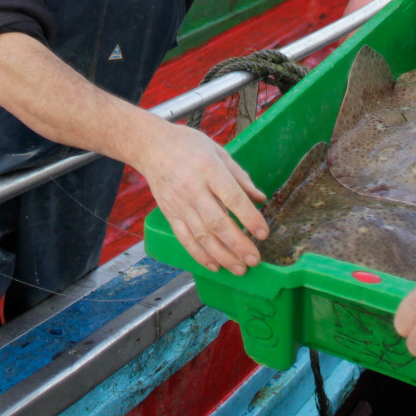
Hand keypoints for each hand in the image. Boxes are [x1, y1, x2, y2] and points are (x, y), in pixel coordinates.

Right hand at [134, 122, 269, 275]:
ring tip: (239, 268)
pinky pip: (185, 239)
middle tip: (255, 260)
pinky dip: (199, 255)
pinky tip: (214, 265)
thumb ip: (240, 177)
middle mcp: (194, 189)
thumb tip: (261, 198)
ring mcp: (180, 204)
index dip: (250, 218)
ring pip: (202, 236)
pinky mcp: (170, 214)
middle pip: (218, 223)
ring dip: (223, 256)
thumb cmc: (188, 146)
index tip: (264, 233)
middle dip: (239, 245)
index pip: (233, 198)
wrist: (152, 147)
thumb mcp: (219, 152)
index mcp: (210, 170)